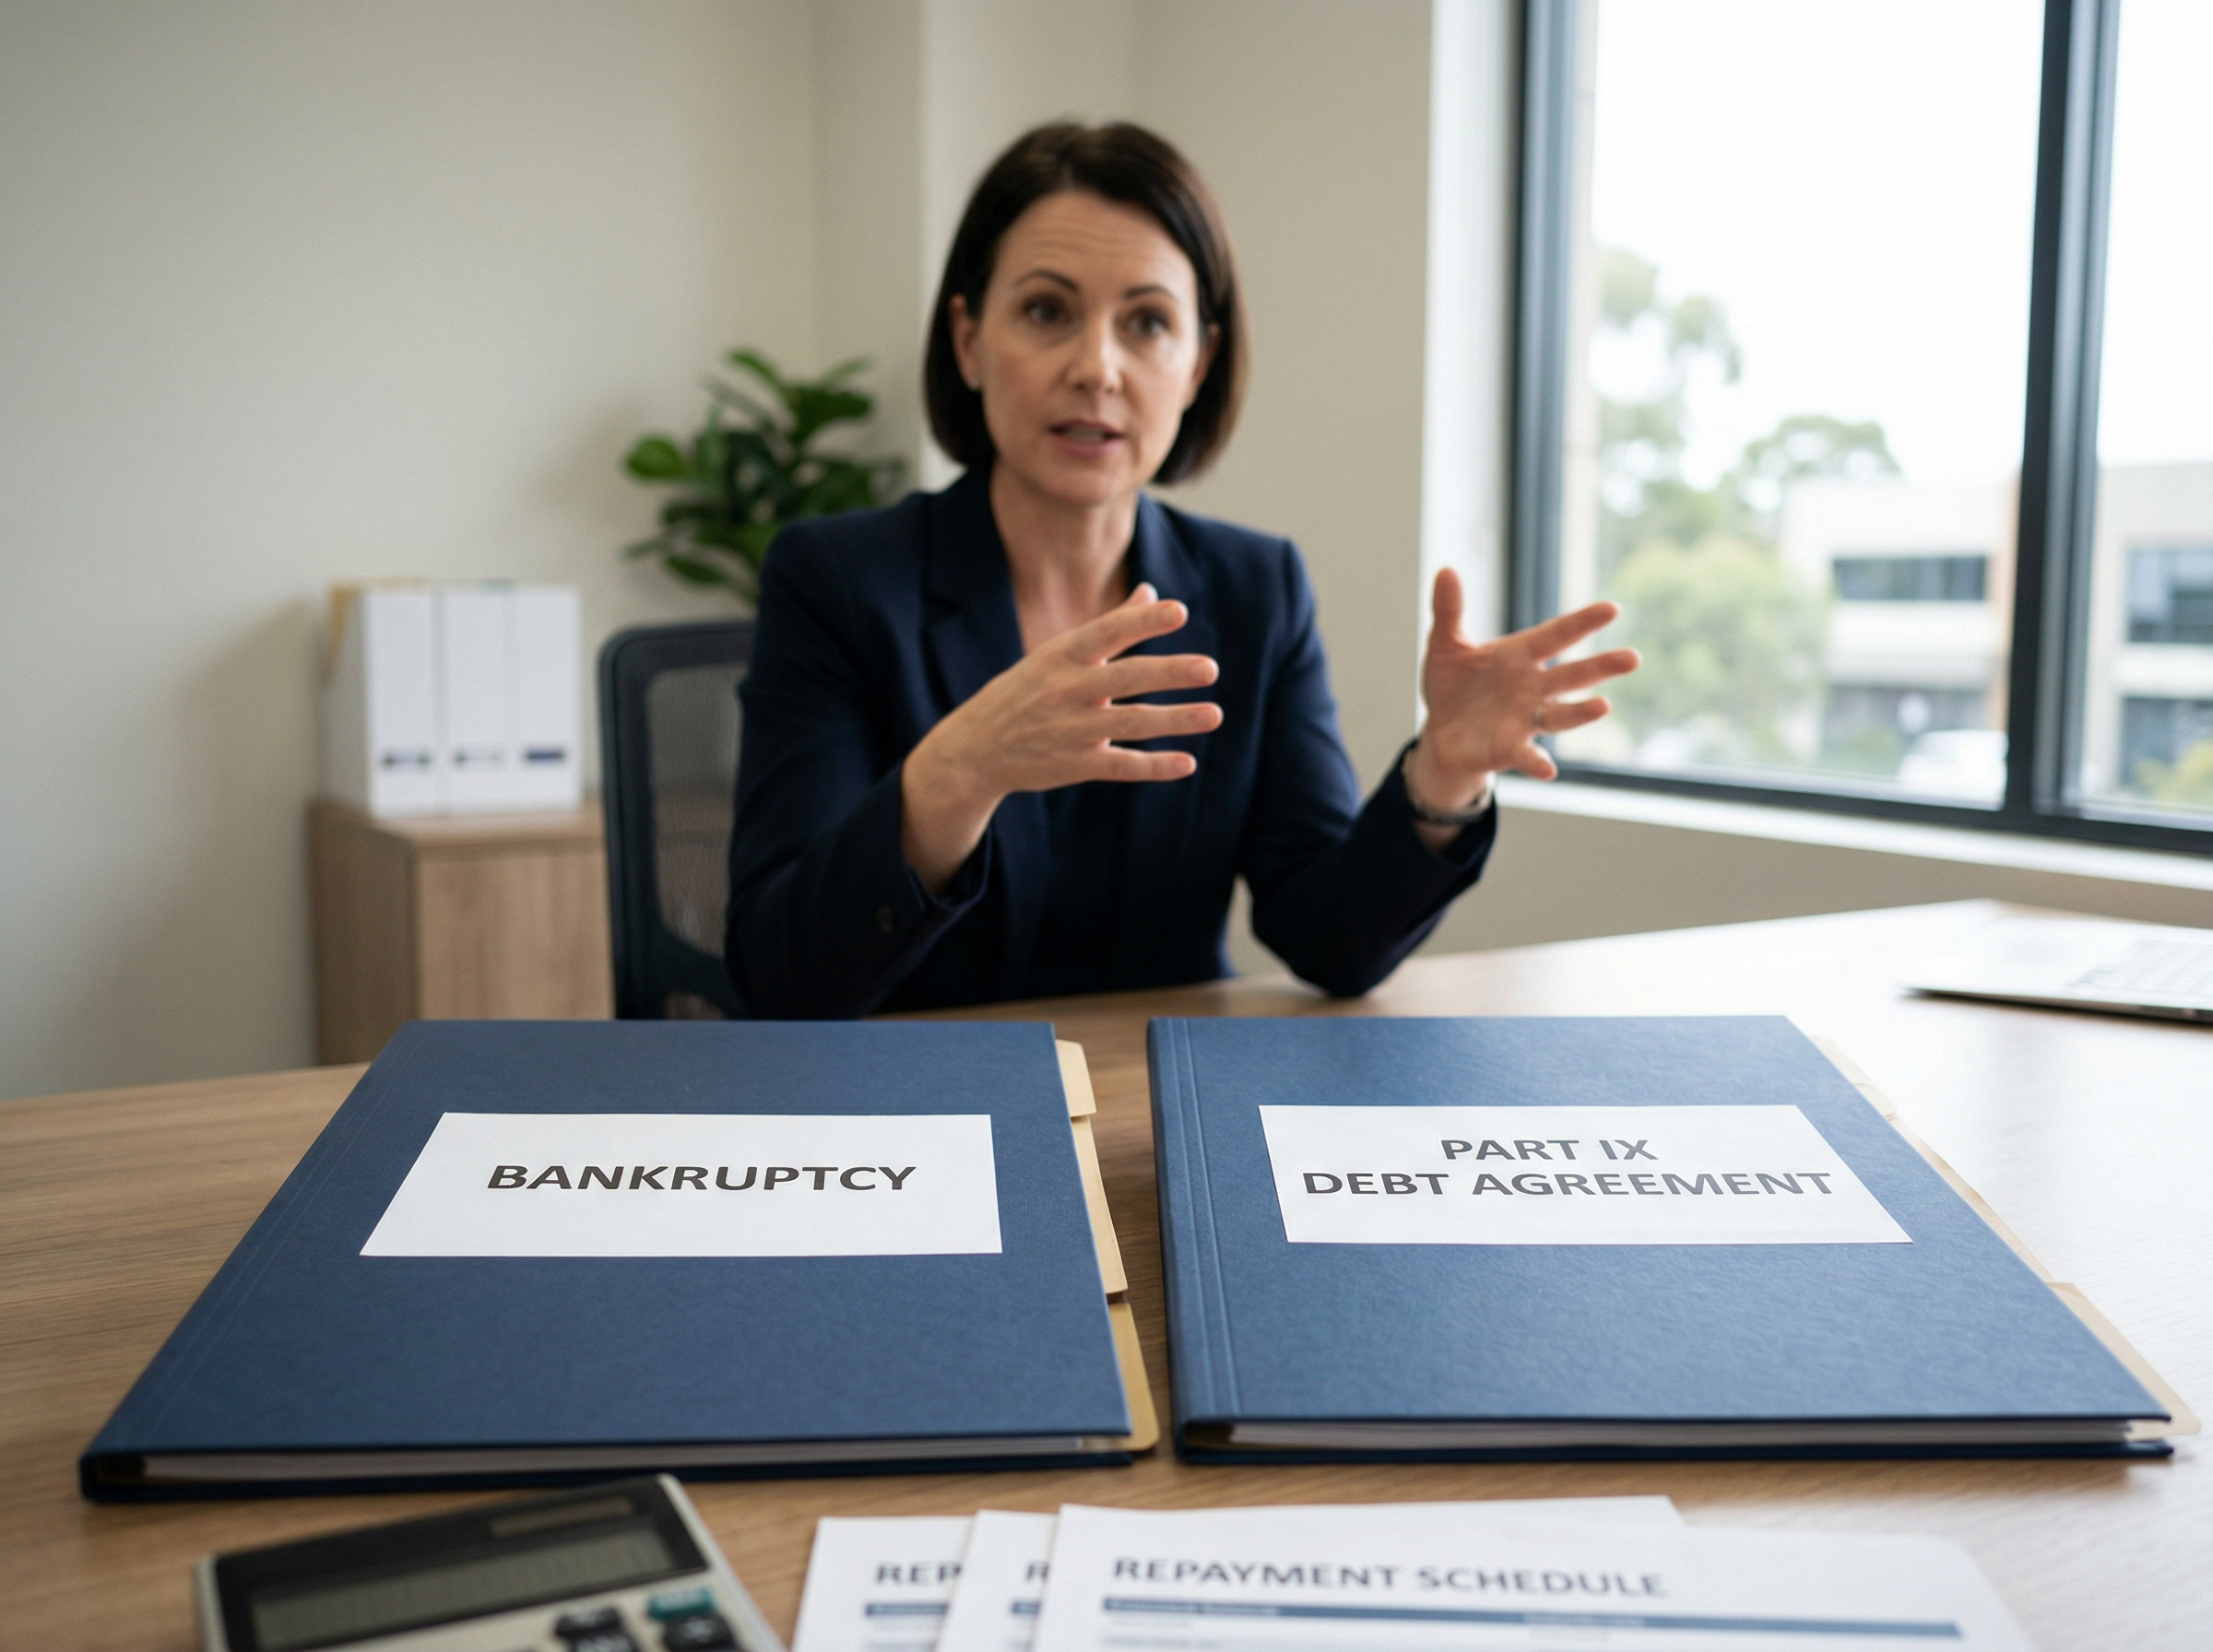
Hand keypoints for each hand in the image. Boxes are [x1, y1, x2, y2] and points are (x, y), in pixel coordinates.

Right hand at [901, 584, 1221, 890]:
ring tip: (1213, 714)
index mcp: (1062, 655)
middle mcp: (1066, 690)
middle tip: (1210, 668)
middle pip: (1125, 677)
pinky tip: (1186, 762)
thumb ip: (1109, 627)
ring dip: (1174, 719)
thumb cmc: (1024, 692)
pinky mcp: (1074, 765)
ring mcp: (1070, 730)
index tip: (1179, 611)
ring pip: (1130, 722)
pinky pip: (1120, 765)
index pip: (1107, 632)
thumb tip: (1152, 592)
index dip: (1142, 621)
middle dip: (1168, 672)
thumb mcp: (1057, 654)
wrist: (975, 749)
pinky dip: (1154, 766)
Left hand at [1406, 568, 1638, 815]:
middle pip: (1572, 675)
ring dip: (1581, 712)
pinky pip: (1528, 756)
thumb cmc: (1452, 684)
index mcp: (1520, 655)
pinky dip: (1538, 762)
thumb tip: (1446, 569)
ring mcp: (1524, 719)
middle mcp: (1532, 687)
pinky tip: (1548, 770)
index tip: (1612, 609)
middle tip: (1633, 658)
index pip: (1557, 635)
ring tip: (1603, 706)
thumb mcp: (1445, 644)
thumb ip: (1449, 610)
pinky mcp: (1509, 749)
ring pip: (1560, 715)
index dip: (1582, 623)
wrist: (1440, 732)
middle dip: (1601, 667)